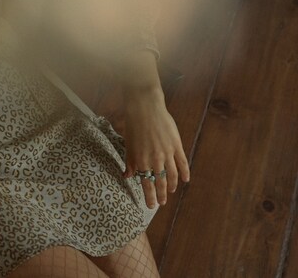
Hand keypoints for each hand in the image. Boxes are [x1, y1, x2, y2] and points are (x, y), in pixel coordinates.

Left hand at [122, 86, 189, 208]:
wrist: (145, 108)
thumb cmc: (133, 125)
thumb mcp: (128, 145)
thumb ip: (130, 162)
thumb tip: (127, 176)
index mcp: (141, 160)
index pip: (146, 184)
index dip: (149, 196)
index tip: (150, 205)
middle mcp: (155, 159)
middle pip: (159, 182)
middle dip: (160, 194)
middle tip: (162, 203)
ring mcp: (167, 153)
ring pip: (172, 174)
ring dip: (171, 185)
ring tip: (170, 191)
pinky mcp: (176, 145)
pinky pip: (182, 162)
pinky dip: (185, 172)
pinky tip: (185, 180)